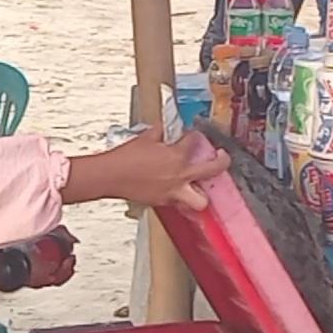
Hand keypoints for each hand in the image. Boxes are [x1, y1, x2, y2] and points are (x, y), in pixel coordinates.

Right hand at [65, 127, 229, 210]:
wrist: (109, 176)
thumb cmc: (125, 158)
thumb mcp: (145, 138)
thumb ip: (160, 133)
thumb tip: (164, 129)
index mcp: (177, 157)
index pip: (195, 142)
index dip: (194, 137)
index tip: (193, 135)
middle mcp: (179, 176)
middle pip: (213, 170)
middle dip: (221, 162)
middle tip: (223, 157)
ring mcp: (172, 192)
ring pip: (200, 200)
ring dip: (204, 193)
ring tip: (205, 187)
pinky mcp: (162, 202)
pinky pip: (179, 203)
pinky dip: (181, 197)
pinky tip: (177, 191)